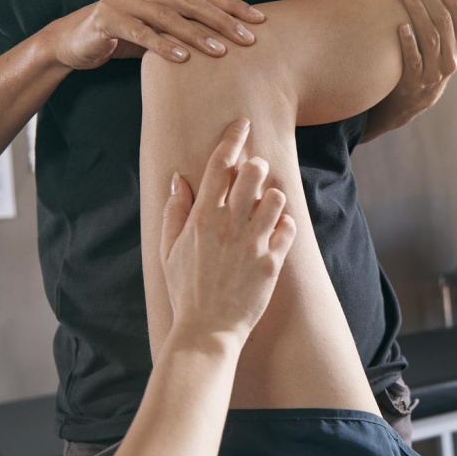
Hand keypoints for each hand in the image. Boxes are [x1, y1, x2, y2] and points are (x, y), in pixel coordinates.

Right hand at [47, 0, 266, 70]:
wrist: (73, 42)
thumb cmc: (120, 38)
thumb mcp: (156, 32)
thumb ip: (182, 30)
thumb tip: (226, 42)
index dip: (232, 6)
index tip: (259, 21)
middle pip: (191, 2)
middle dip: (223, 20)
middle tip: (247, 38)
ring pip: (168, 16)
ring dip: (197, 34)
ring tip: (220, 51)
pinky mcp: (107, 17)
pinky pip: (139, 31)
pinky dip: (161, 44)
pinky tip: (181, 57)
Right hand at [157, 119, 295, 341]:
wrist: (206, 330)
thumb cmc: (186, 290)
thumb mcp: (168, 250)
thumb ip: (174, 212)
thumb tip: (178, 180)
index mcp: (201, 218)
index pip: (219, 165)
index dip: (233, 139)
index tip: (242, 125)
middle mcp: (229, 225)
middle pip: (253, 172)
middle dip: (256, 166)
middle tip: (254, 174)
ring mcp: (252, 243)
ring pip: (276, 197)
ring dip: (272, 196)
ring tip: (264, 207)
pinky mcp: (272, 262)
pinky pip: (289, 227)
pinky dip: (285, 223)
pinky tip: (276, 229)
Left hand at [382, 0, 456, 126]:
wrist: (420, 94)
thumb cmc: (442, 60)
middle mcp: (455, 57)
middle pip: (443, 18)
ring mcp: (436, 70)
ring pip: (430, 36)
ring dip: (416, 10)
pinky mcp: (416, 80)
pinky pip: (413, 59)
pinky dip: (408, 42)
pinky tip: (400, 25)